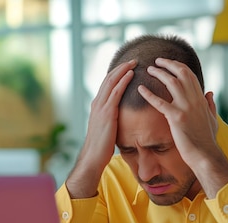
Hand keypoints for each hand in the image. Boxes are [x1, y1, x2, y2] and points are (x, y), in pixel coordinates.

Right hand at [65, 60, 136, 197]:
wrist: (93, 156)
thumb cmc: (101, 147)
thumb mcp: (106, 129)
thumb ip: (111, 119)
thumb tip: (120, 118)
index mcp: (97, 106)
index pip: (107, 84)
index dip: (117, 74)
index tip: (127, 67)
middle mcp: (97, 103)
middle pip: (109, 79)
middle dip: (121, 68)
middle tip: (133, 60)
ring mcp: (101, 107)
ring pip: (112, 82)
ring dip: (123, 70)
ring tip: (134, 62)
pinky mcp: (106, 112)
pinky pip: (116, 92)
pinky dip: (123, 81)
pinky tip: (131, 74)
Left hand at [137, 58, 227, 196]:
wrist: (206, 155)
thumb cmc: (207, 140)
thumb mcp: (212, 119)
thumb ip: (210, 104)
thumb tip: (210, 92)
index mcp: (201, 99)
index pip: (190, 75)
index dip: (178, 66)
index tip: (168, 63)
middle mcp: (195, 99)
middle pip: (181, 73)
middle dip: (168, 64)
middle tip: (156, 61)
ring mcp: (186, 107)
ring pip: (171, 82)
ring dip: (159, 73)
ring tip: (148, 69)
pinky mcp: (177, 118)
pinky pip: (160, 102)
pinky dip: (149, 94)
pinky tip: (140, 89)